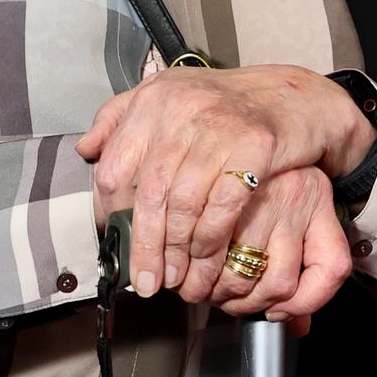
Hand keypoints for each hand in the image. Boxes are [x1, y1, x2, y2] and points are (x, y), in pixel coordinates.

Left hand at [77, 63, 371, 298]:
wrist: (291, 95)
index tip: (116, 243)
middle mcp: (181, 111)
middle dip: (145, 247)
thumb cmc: (223, 104)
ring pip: (184, 206)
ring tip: (176, 280)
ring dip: (178, 252)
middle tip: (146, 282)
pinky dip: (211, 240)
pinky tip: (207, 261)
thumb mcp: (167, 96)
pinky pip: (223, 206)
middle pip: (149, 194)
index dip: (112, 215)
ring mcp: (219, 128)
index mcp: (151, 101)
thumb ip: (120, 119)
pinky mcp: (255, 146)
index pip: (115, 169)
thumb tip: (86, 150)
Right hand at [193, 165, 351, 333]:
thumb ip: (304, 272)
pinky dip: (196, 272)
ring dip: (218, 294)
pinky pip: (208, 250)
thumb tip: (297, 328)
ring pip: (241, 274)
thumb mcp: (296, 213)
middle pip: (279, 283)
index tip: (278, 312)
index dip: (305, 304)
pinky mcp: (216, 186)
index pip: (332, 267)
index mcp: (318, 201)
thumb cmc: (267, 176)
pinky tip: (188, 269)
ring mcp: (258, 190)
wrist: (241, 121)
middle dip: (247, 305)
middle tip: (225, 301)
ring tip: (202, 288)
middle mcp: (294, 196)